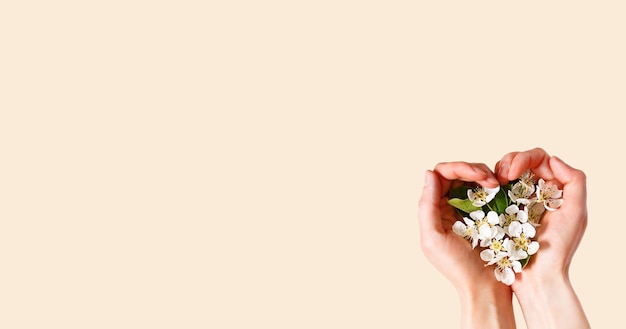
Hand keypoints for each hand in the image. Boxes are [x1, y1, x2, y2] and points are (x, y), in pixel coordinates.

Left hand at [419, 162, 515, 328]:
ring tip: (498, 184)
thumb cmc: (458, 267)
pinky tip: (502, 190)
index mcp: (433, 209)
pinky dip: (494, 186)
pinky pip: (487, 191)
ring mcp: (468, 208)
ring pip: (473, 178)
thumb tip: (429, 174)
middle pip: (457, 172)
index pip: (440, 175)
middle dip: (474, 170)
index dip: (458, 168)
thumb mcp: (434, 239)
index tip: (478, 176)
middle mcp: (448, 205)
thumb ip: (426, 206)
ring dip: (485, 176)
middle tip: (493, 181)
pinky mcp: (486, 213)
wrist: (485, 288)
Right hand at [494, 148, 589, 328]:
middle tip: (501, 176)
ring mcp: (516, 201)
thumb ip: (574, 181)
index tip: (511, 173)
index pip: (539, 159)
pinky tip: (485, 191)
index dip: (524, 158)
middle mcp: (535, 192)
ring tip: (492, 183)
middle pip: (520, 161)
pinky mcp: (499, 212)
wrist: (535, 277)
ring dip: (496, 170)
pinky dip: (486, 185)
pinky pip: (491, 190)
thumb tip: (553, 160)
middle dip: (508, 161)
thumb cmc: (556, 250)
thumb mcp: (575, 213)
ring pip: (503, 171)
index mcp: (554, 190)